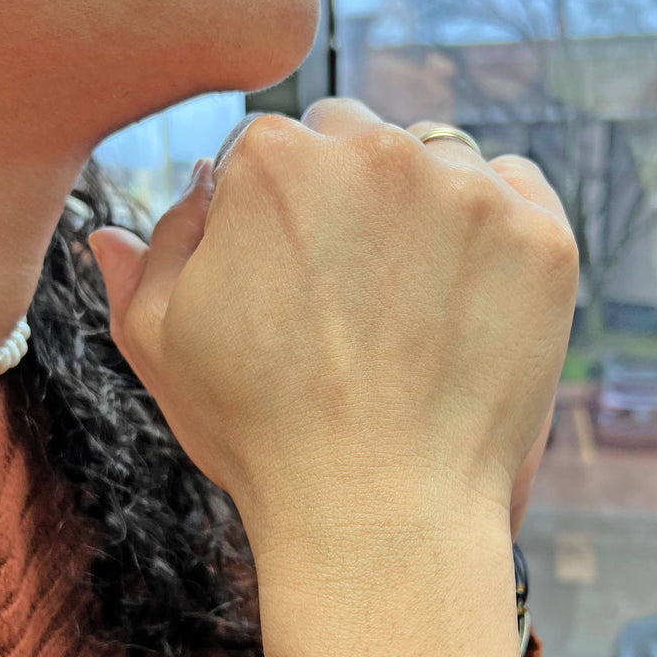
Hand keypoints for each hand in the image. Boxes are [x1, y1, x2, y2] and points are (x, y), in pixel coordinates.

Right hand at [89, 100, 575, 555]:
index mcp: (271, 164)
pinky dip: (492, 225)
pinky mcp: (542, 239)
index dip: (272, 213)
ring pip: (436, 159)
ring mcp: (468, 193)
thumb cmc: (262, 435)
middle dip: (343, 195)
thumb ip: (146, 263)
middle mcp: (373, 154)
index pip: (271, 147)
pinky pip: (513, 189)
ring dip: (418, 205)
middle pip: (354, 139)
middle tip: (347, 287)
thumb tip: (114, 224)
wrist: (380, 518)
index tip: (285, 273)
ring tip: (405, 301)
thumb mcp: (163, 348)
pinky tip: (464, 292)